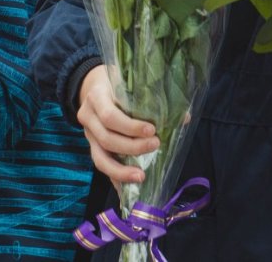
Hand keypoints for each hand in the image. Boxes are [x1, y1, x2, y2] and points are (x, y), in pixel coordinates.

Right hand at [77, 64, 159, 186]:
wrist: (91, 86)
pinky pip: (101, 165)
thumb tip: (184, 117)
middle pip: (106, 138)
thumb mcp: (130, 82)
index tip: (152, 130)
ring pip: (99, 157)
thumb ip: (152, 97)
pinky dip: (114, 177)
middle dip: (132, 147)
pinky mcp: (91, 146)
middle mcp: (88, 117)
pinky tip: (126, 188)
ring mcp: (87, 134)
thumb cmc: (116, 83)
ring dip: (121, 170)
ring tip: (141, 176)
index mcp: (97, 97)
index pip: (110, 116)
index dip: (130, 126)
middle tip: (155, 145)